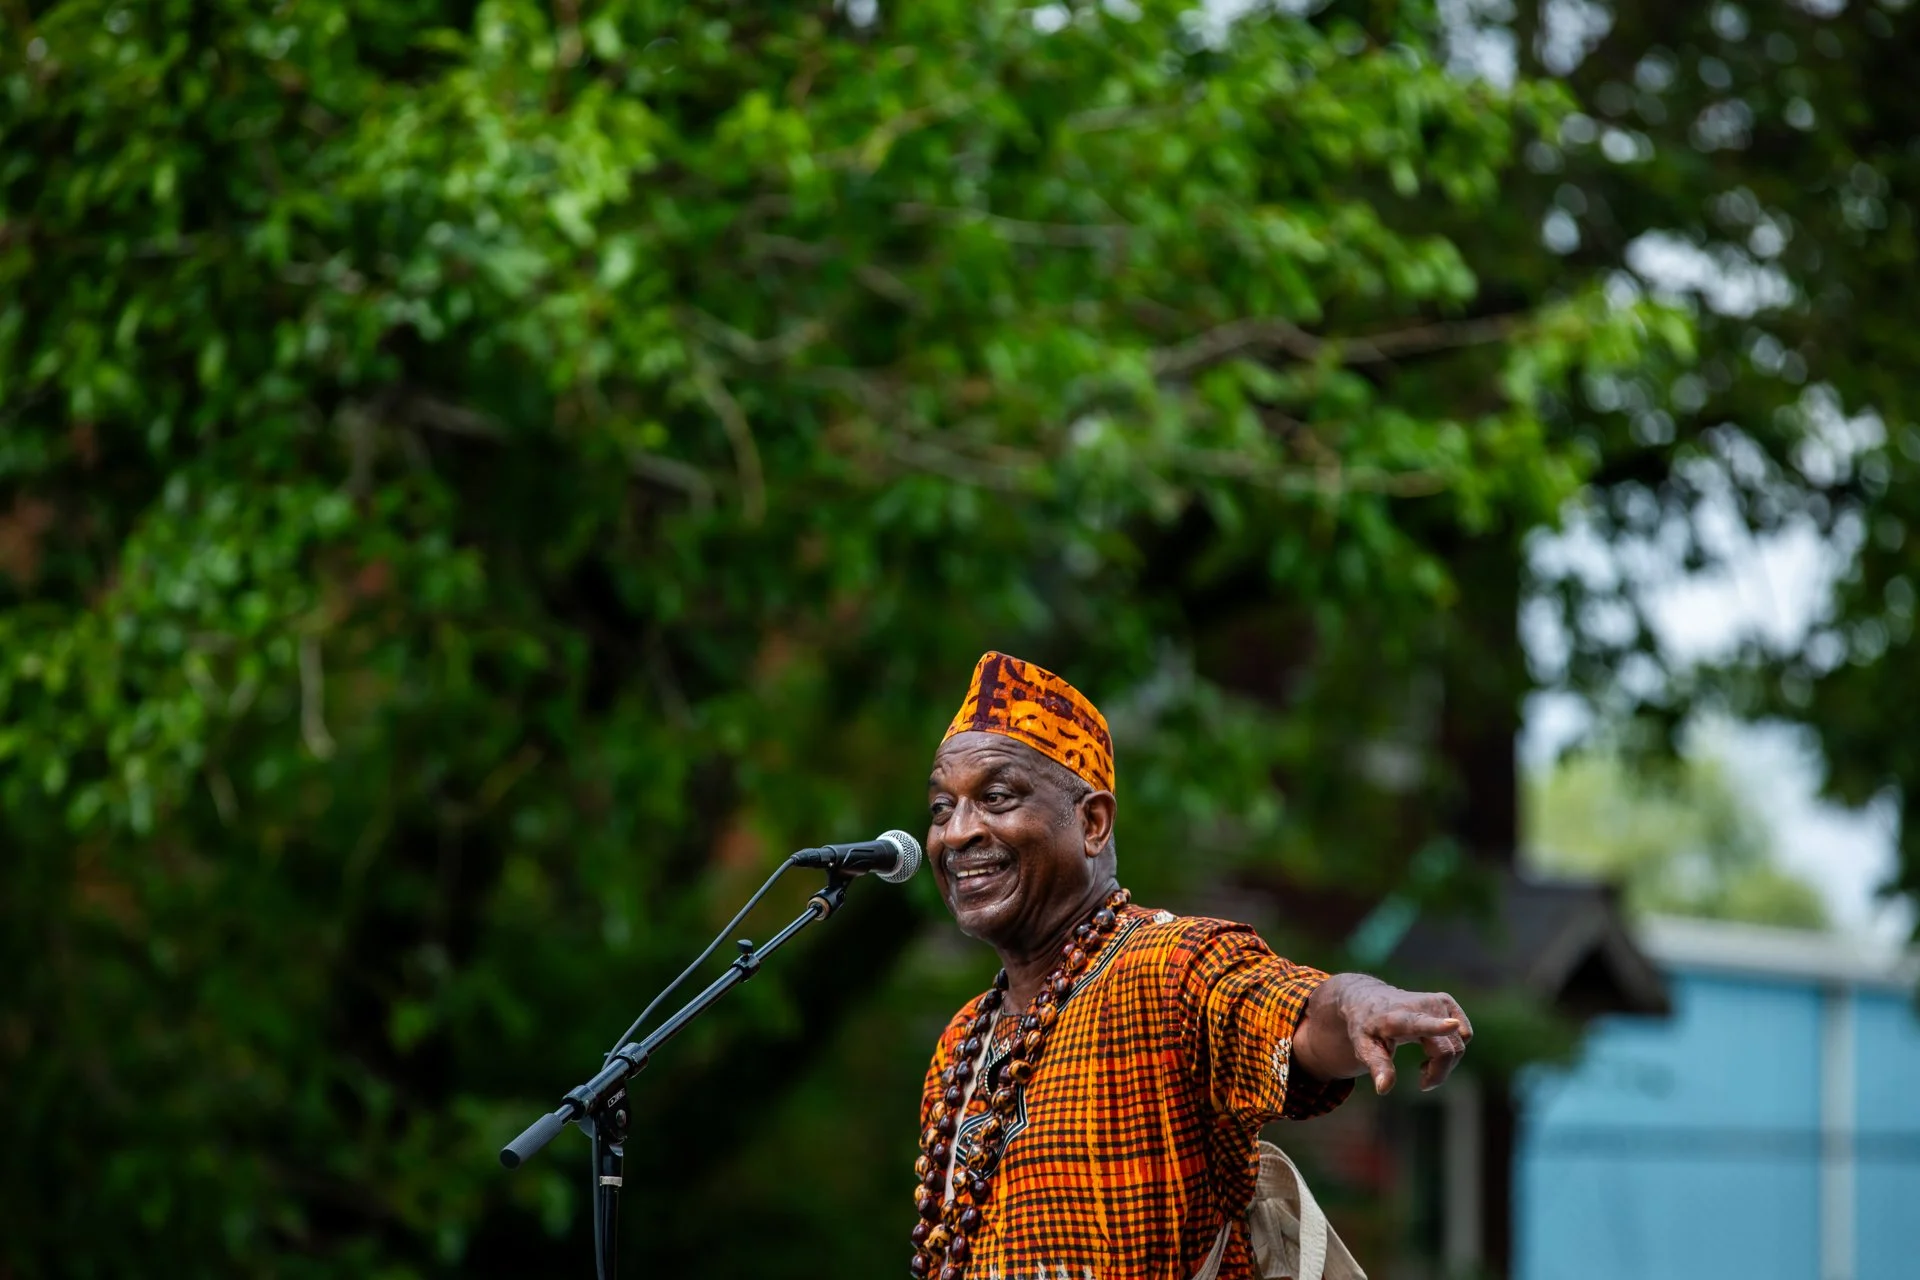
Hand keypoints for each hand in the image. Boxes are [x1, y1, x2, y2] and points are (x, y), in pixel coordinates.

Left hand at [1291, 974, 1471, 1093]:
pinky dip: (1453, 1047)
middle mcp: (1422, 1006)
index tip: (1451, 1026)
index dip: (1438, 1027)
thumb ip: (1377, 1066)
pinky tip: (1434, 1048)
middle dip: (1439, 1072)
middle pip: (1447, 1050)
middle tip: (1423, 1083)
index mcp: (1399, 1018)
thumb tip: (1384, 1089)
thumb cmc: (1365, 1027)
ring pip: (1459, 1045)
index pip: (1420, 1024)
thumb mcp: (1363, 1047)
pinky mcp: (1447, 1002)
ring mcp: (1438, 1002)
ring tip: (1423, 1064)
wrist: (1367, 999)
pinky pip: (1464, 1035)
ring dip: (1446, 1062)